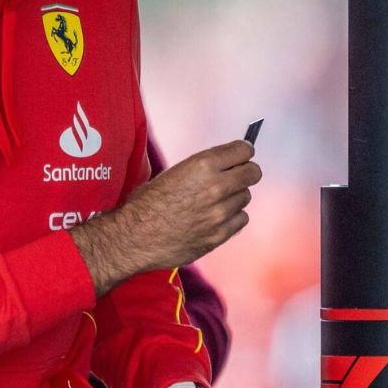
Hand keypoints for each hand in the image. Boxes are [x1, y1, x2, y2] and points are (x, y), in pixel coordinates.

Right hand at [71, 140, 259, 294]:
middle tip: (235, 178)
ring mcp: (220, 213)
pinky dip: (232, 218)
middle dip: (245, 173)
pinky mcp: (220, 234)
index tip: (239, 157)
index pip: (244, 150)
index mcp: (202, 165)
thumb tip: (225, 166)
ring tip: (214, 202)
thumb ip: (203, 169)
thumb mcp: (173, 173)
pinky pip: (241, 219)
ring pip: (245, 197)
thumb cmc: (146, 203)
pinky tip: (216, 218)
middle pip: (253, 173)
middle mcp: (216, 187)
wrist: (134, 237)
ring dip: (234, 197)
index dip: (242, 153)